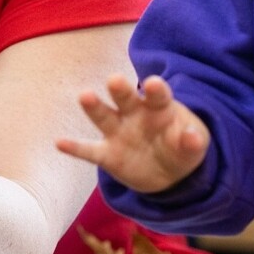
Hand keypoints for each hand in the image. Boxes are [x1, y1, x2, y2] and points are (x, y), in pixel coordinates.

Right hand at [57, 75, 209, 194]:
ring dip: (94, 107)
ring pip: (104, 117)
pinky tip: (59, 143)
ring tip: (84, 96)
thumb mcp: (193, 148)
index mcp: (159, 109)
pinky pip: (89, 150)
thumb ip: (193, 142)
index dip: (156, 90)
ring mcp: (118, 133)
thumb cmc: (180, 149)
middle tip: (115, 80)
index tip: (153, 83)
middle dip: (120, 89)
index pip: (158, 96)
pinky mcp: (107, 154)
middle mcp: (135, 115)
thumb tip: (193, 137)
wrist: (166, 172)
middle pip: (126, 99)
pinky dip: (75, 148)